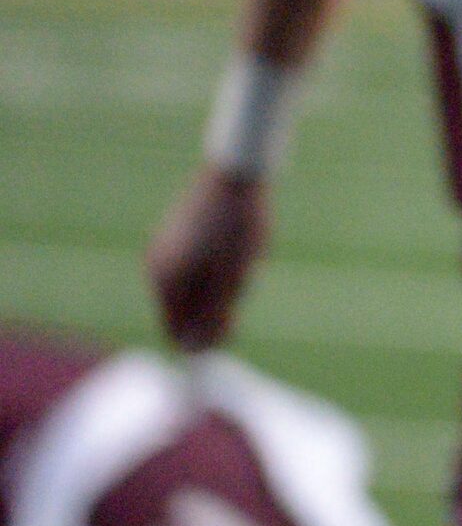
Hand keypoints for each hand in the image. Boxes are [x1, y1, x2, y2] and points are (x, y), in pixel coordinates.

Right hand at [146, 166, 267, 350]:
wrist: (237, 174)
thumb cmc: (238, 230)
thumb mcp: (232, 281)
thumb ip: (212, 317)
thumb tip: (194, 352)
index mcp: (164, 283)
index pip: (177, 333)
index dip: (206, 338)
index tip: (235, 321)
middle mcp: (155, 268)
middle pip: (186, 311)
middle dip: (216, 307)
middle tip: (242, 277)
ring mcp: (162, 249)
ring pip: (195, 288)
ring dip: (221, 286)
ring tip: (242, 257)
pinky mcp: (176, 234)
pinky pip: (197, 266)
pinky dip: (219, 266)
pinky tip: (238, 243)